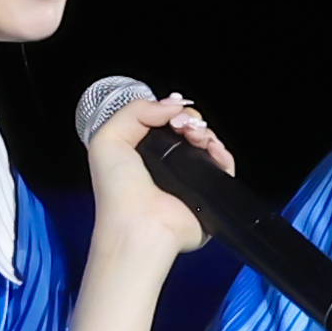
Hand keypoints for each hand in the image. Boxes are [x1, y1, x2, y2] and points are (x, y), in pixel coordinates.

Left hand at [80, 88, 229, 271]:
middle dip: (188, 119)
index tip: (170, 111)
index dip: (168, 111)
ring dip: (204, 132)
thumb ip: (135, 111)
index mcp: (140, 151)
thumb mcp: (108, 139)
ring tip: (195, 136)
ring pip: (207, 143)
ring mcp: (189, 177)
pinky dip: (221, 152)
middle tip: (182, 124)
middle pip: (187, 129)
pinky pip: (223, 165)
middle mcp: (165, 164)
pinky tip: (211, 148)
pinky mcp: (209, 192)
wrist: (141, 225)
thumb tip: (172, 104)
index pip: (161, 121)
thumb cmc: (118, 192)